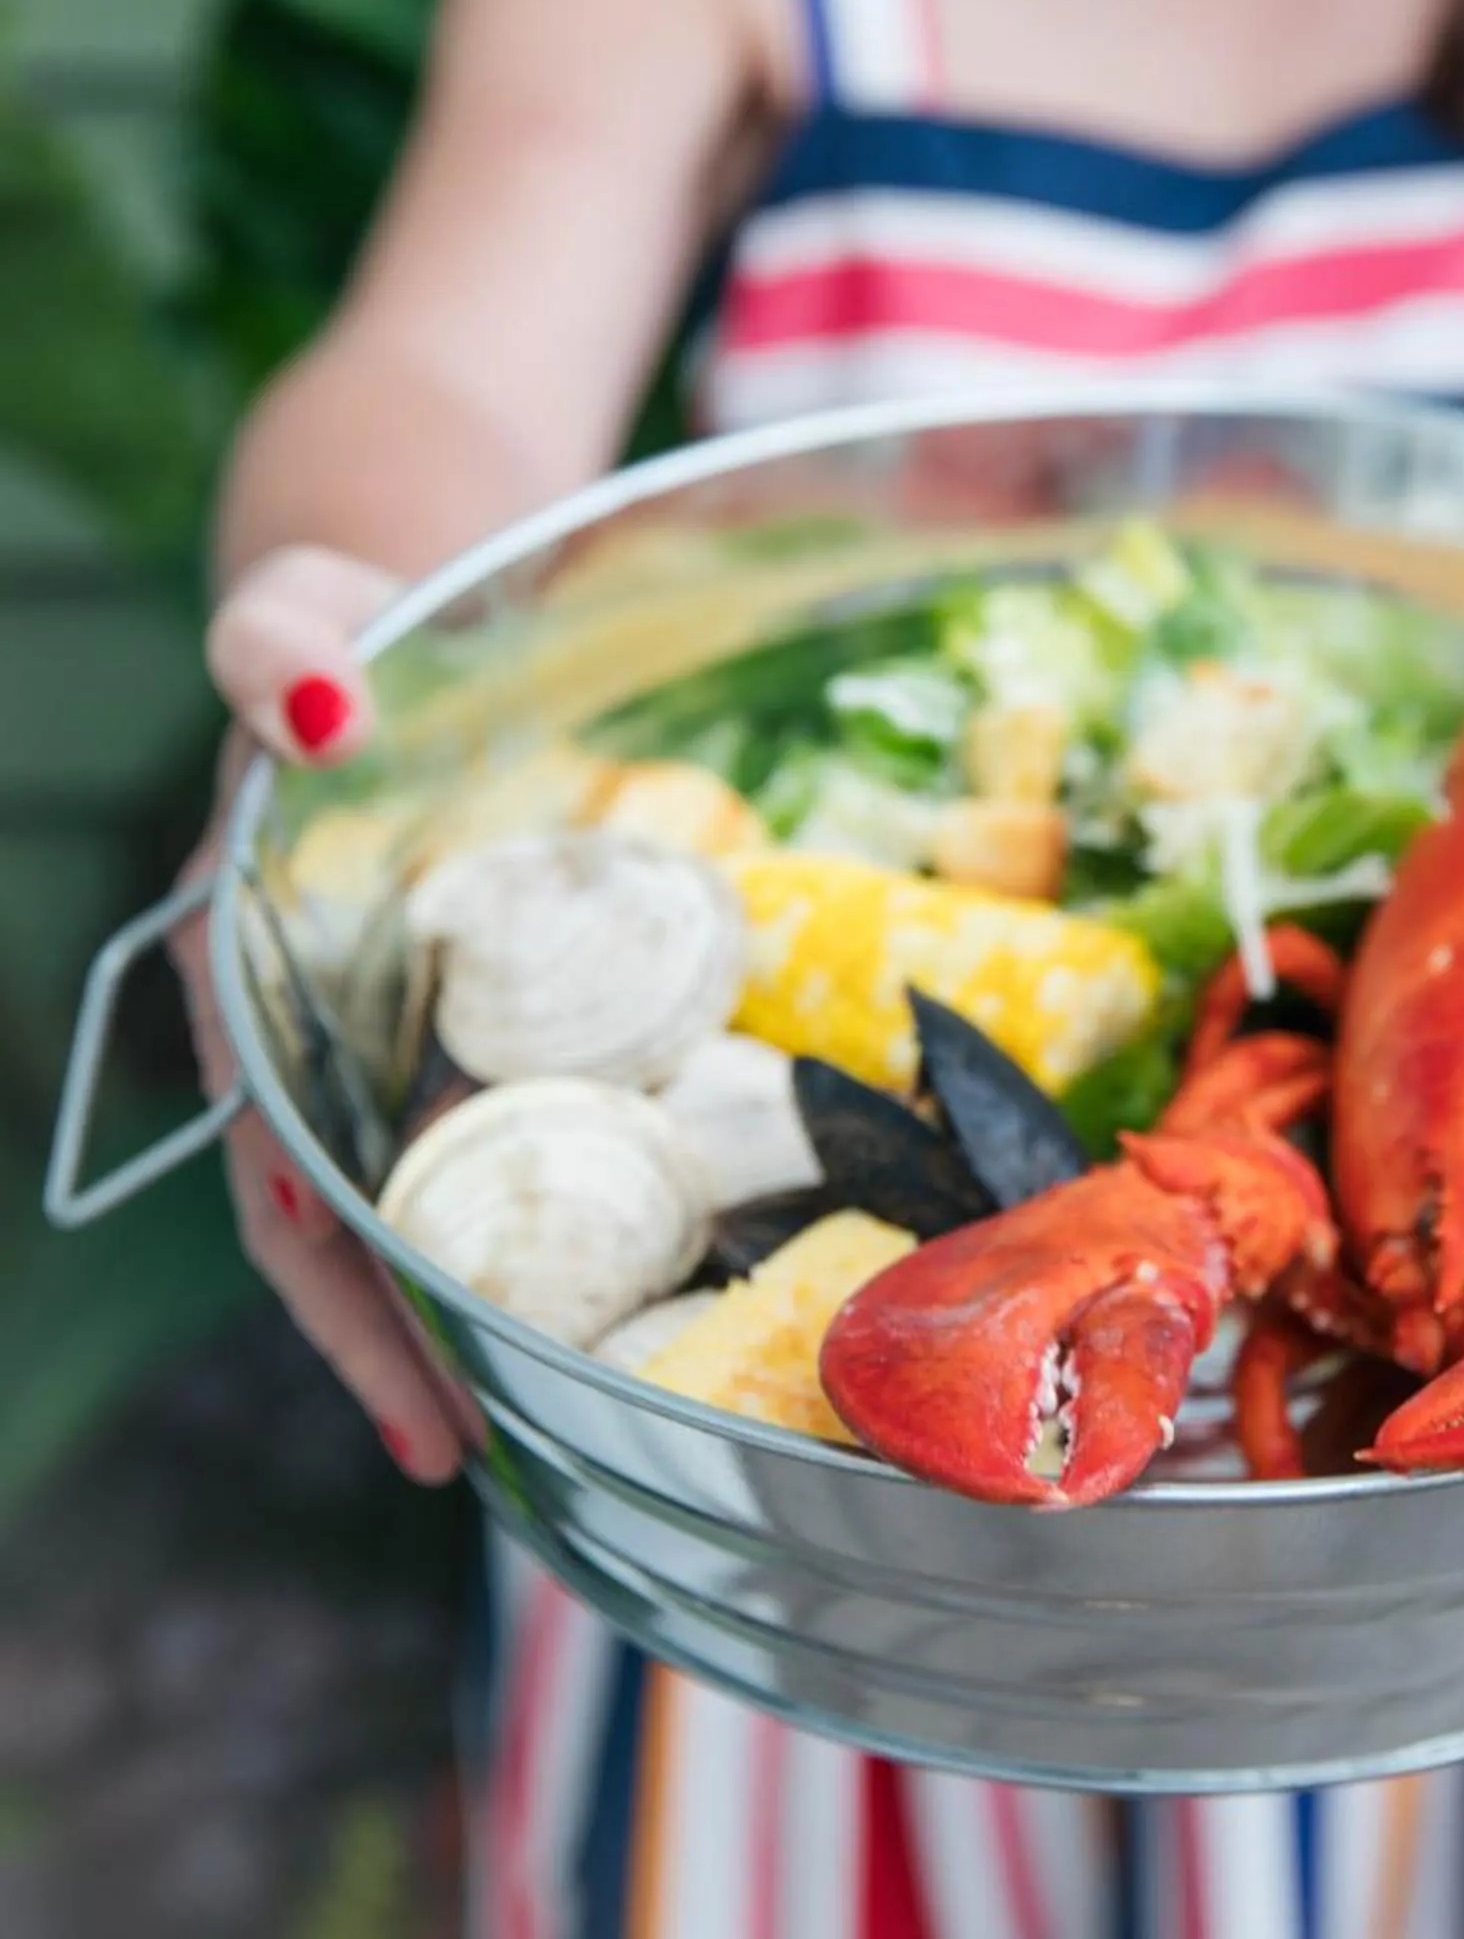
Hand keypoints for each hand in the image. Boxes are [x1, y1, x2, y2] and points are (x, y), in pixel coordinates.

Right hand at [182, 548, 463, 1482]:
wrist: (402, 617)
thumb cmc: (338, 625)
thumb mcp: (294, 614)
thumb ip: (279, 646)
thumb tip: (313, 709)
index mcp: (251, 970)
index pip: (275, 1154)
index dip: (328, 1268)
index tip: (392, 1371)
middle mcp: (315, 1024)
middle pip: (344, 1215)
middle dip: (394, 1337)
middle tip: (466, 1447)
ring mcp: (401, 1025)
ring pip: (423, 1191)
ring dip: (463, 1303)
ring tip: (533, 1419)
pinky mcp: (486, 1006)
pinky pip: (509, 1119)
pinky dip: (540, 1203)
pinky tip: (613, 1271)